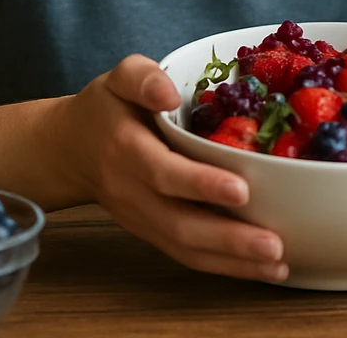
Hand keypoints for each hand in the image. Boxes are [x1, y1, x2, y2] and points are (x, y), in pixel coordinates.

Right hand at [57, 55, 287, 281]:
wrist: (69, 151)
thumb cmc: (105, 109)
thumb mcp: (117, 79)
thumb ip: (141, 77)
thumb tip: (167, 92)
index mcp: (126, 149)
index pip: (163, 172)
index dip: (200, 184)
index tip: (241, 190)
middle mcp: (133, 192)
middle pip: (179, 223)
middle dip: (228, 239)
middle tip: (273, 246)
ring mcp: (141, 219)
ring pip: (185, 248)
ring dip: (232, 262)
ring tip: (277, 266)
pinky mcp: (152, 233)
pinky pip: (186, 255)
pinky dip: (225, 267)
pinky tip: (262, 270)